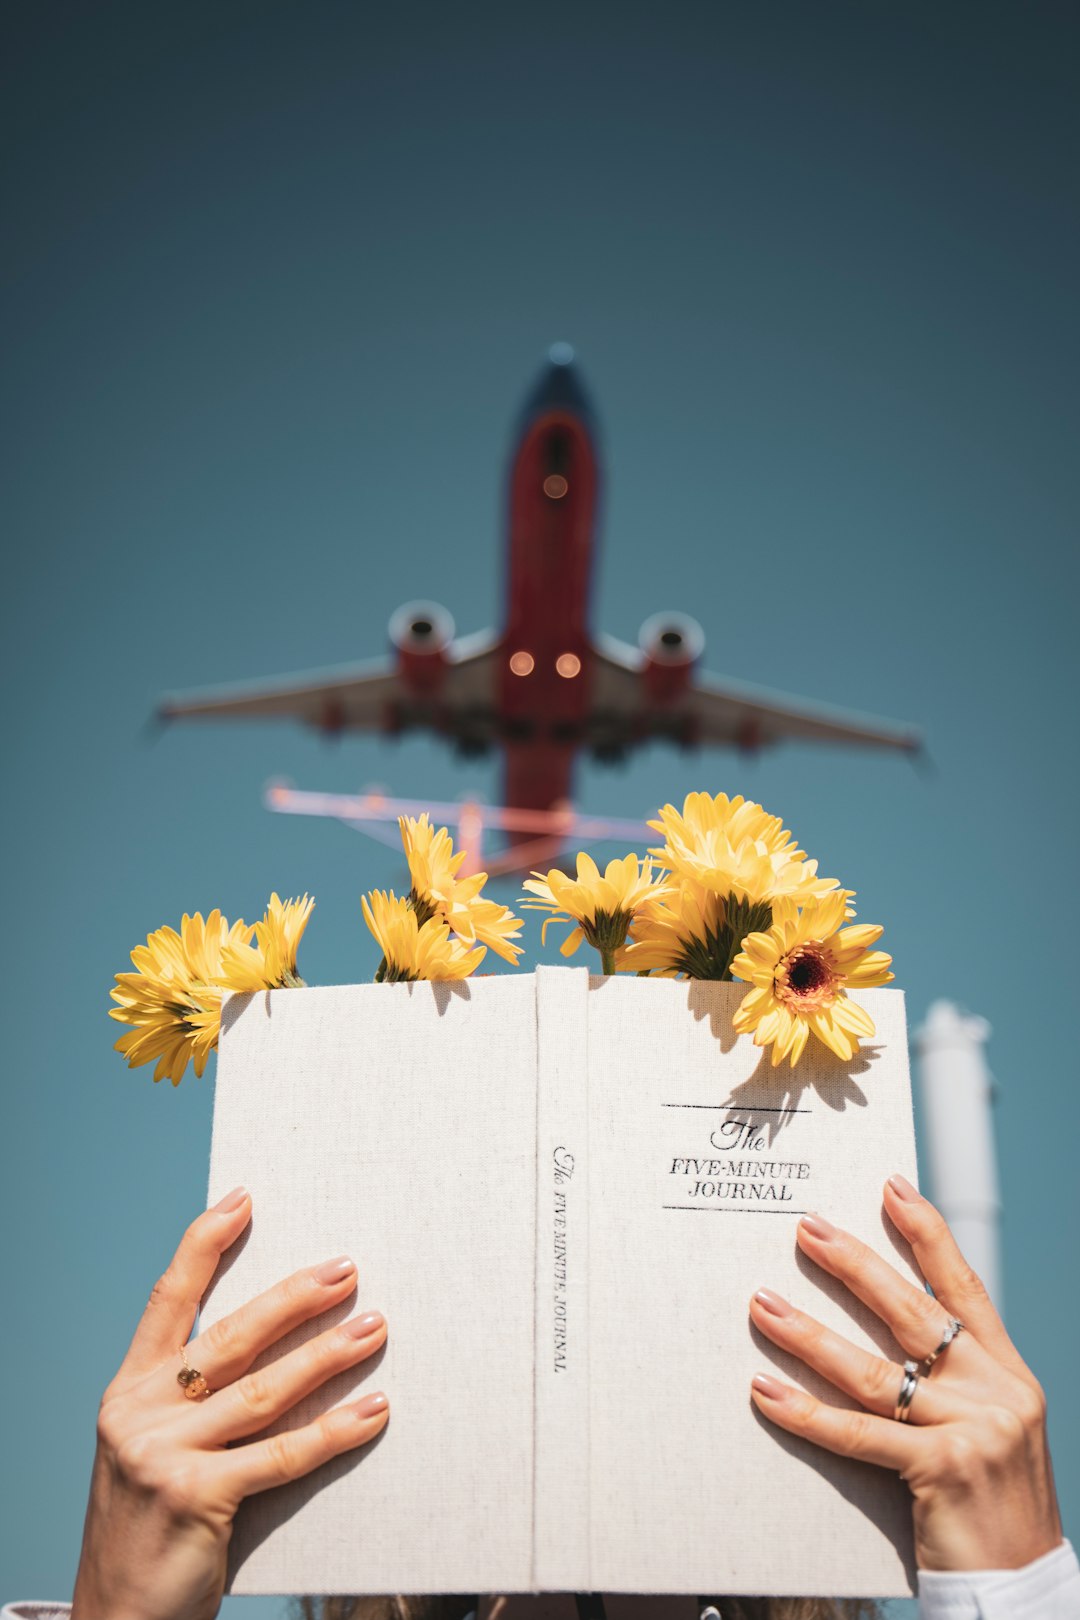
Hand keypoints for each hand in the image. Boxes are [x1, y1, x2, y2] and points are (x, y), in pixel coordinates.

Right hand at [71, 1187, 388, 1619]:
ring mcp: (163, 1455)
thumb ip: (194, 1401)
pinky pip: (282, 1454)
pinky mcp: (196, 1498)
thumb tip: (282, 1344)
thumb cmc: (150, 1527)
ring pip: (264, 1390)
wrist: (115, 1617)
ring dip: (327, 1356)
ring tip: (375, 1329)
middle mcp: (138, 1412)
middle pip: (230, 1337)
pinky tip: (373, 1410)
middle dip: (293, 1297)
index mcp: (128, 1390)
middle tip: (346, 1269)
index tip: (244, 1199)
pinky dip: (334, 1430)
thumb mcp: (152, 1449)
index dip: (205, 1243)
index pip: (168, 1298)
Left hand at [748, 1175, 1061, 1572]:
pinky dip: (804, 1412)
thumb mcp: (994, 1429)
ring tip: (762, 1303)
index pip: (963, 1287)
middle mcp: (996, 1392)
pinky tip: (765, 1390)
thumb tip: (890, 1336)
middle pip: (911, 1313)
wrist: (1023, 1588)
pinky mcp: (943, 1471)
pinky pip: (856, 1435)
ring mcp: (973, 1431)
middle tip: (806, 1228)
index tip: (892, 1187)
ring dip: (809, 1333)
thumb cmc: (994, 1506)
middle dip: (854, 1265)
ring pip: (872, 1370)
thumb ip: (954, 1382)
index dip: (927, 1232)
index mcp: (1009, 1374)